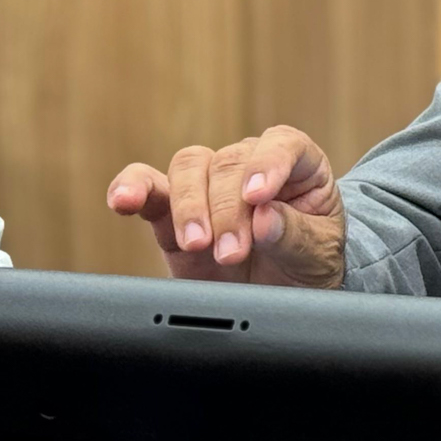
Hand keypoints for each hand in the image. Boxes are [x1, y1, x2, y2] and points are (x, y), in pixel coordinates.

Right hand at [107, 125, 345, 287]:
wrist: (282, 296)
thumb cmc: (307, 265)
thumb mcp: (318, 254)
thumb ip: (295, 235)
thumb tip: (265, 219)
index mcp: (297, 166)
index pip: (282, 144)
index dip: (268, 163)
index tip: (258, 196)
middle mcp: (249, 166)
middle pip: (229, 163)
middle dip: (227, 210)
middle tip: (232, 252)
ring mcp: (209, 186)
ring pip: (189, 168)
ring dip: (188, 205)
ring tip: (195, 244)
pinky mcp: (173, 212)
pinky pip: (148, 186)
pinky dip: (132, 188)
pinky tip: (122, 201)